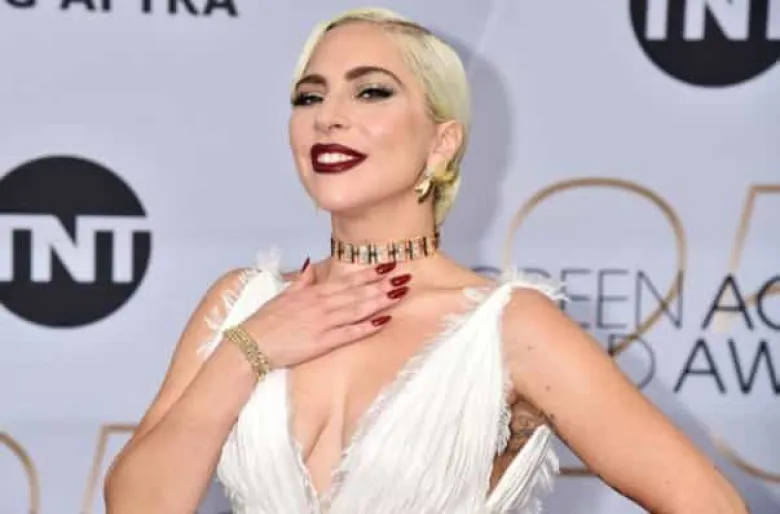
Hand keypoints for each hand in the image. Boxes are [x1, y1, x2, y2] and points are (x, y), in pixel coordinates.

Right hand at [238, 260, 409, 368]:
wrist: (251, 344)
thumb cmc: (265, 321)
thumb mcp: (283, 295)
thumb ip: (301, 281)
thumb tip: (310, 264)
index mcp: (313, 292)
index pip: (347, 280)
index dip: (370, 273)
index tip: (388, 265)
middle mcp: (322, 304)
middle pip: (358, 292)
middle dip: (383, 284)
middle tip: (405, 276)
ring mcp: (324, 323)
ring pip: (358, 309)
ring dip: (381, 301)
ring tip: (400, 293)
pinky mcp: (323, 342)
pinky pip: (350, 333)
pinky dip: (368, 326)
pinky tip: (384, 321)